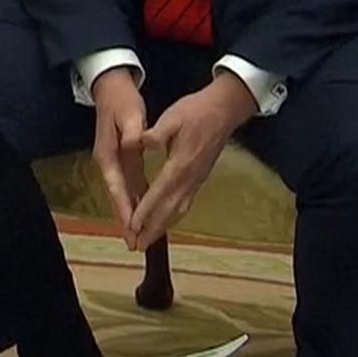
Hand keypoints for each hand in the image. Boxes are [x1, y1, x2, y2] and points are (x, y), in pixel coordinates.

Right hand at [89, 67, 148, 248]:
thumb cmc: (120, 100)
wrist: (111, 87)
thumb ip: (133, 130)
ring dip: (132, 215)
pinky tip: (146, 213)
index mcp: (109, 155)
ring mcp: (115, 163)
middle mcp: (109, 163)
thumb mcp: (128, 112)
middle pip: (119, 197)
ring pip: (125, 194)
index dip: (125, 208)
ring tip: (140, 237)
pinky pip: (131, 186)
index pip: (117, 187)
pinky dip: (137, 201)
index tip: (132, 227)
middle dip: (127, 221)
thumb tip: (136, 144)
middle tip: (136, 244)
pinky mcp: (124, 160)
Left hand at [128, 75, 257, 249]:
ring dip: (163, 227)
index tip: (133, 225)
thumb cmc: (196, 111)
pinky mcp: (200, 178)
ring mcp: (197, 180)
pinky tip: (165, 221)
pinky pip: (185, 204)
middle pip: (170, 210)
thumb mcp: (172, 117)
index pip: (160, 192)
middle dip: (153, 228)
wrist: (224, 111)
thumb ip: (156, 134)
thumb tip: (138, 143)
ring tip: (149, 241)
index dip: (146, 210)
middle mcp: (190, 177)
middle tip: (138, 245)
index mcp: (180, 164)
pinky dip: (173, 217)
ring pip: (180, 210)